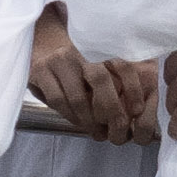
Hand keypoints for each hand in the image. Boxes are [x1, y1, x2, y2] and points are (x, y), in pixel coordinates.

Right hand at [30, 9, 153, 142]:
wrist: (38, 43)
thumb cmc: (71, 63)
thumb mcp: (92, 65)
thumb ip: (109, 81)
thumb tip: (131, 112)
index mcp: (97, 49)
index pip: (122, 66)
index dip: (133, 88)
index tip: (138, 110)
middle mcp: (79, 52)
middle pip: (101, 80)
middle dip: (112, 110)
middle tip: (118, 129)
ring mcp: (58, 61)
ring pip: (78, 97)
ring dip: (90, 120)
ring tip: (97, 132)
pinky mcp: (39, 72)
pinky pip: (59, 101)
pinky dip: (71, 116)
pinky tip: (78, 122)